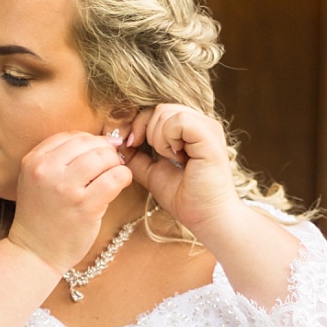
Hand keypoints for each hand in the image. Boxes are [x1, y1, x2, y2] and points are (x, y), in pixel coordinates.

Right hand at [9, 131, 132, 274]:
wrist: (35, 251)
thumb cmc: (42, 216)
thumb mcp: (38, 180)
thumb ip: (59, 160)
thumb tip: (101, 142)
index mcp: (34, 160)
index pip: (69, 136)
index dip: (90, 140)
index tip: (99, 151)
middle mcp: (46, 170)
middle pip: (88, 143)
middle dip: (105, 150)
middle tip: (112, 162)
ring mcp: (66, 188)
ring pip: (102, 157)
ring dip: (115, 162)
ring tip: (115, 173)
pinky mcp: (84, 206)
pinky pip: (113, 179)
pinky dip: (123, 176)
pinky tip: (121, 182)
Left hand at [122, 103, 244, 241]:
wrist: (208, 218)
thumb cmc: (188, 199)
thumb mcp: (153, 173)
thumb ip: (137, 158)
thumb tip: (118, 144)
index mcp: (192, 130)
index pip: (157, 111)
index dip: (139, 125)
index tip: (132, 145)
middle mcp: (202, 124)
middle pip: (159, 108)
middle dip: (145, 130)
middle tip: (156, 155)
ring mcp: (207, 127)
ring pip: (165, 112)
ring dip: (158, 137)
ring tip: (170, 158)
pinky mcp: (209, 135)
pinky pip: (177, 120)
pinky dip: (168, 138)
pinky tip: (177, 157)